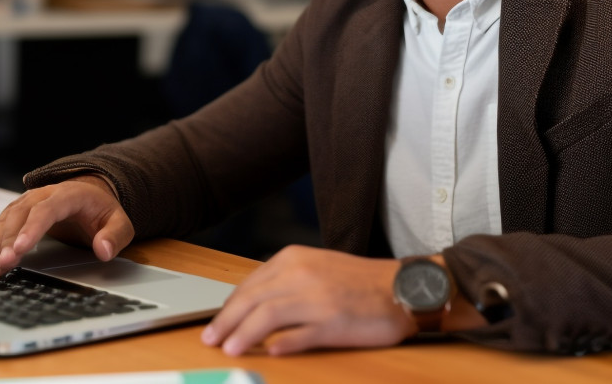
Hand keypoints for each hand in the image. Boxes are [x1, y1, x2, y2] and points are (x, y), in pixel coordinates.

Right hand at [0, 175, 133, 282]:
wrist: (92, 194)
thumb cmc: (103, 211)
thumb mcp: (120, 222)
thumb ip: (114, 235)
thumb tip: (103, 250)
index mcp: (67, 194)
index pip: (46, 210)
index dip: (31, 229)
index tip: (21, 250)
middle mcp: (41, 195)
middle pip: (18, 216)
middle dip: (6, 242)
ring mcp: (27, 203)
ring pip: (4, 221)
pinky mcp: (18, 213)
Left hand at [201, 245, 415, 355]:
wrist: (402, 287)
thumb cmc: (359, 281)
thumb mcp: (315, 267)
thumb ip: (284, 282)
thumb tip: (250, 306)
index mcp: (294, 258)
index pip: (249, 284)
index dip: (227, 307)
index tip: (215, 323)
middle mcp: (302, 274)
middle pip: (251, 300)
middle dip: (226, 322)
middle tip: (210, 339)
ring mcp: (318, 298)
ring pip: (268, 317)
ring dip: (244, 335)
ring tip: (230, 349)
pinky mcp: (334, 322)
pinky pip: (300, 335)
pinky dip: (282, 344)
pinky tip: (270, 352)